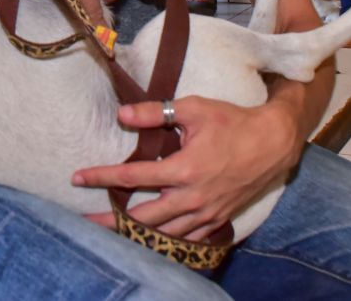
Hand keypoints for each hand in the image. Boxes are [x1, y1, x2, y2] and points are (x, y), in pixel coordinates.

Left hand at [73, 96, 301, 240]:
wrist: (272, 143)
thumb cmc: (232, 121)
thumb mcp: (194, 108)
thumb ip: (156, 113)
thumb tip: (123, 114)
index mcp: (184, 170)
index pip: (134, 178)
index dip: (103, 177)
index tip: (78, 177)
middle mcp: (192, 198)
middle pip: (143, 219)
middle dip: (112, 221)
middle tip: (85, 222)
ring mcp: (206, 214)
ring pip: (164, 235)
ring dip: (136, 235)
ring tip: (112, 233)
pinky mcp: (217, 219)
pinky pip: (187, 239)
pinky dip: (167, 241)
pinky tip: (153, 239)